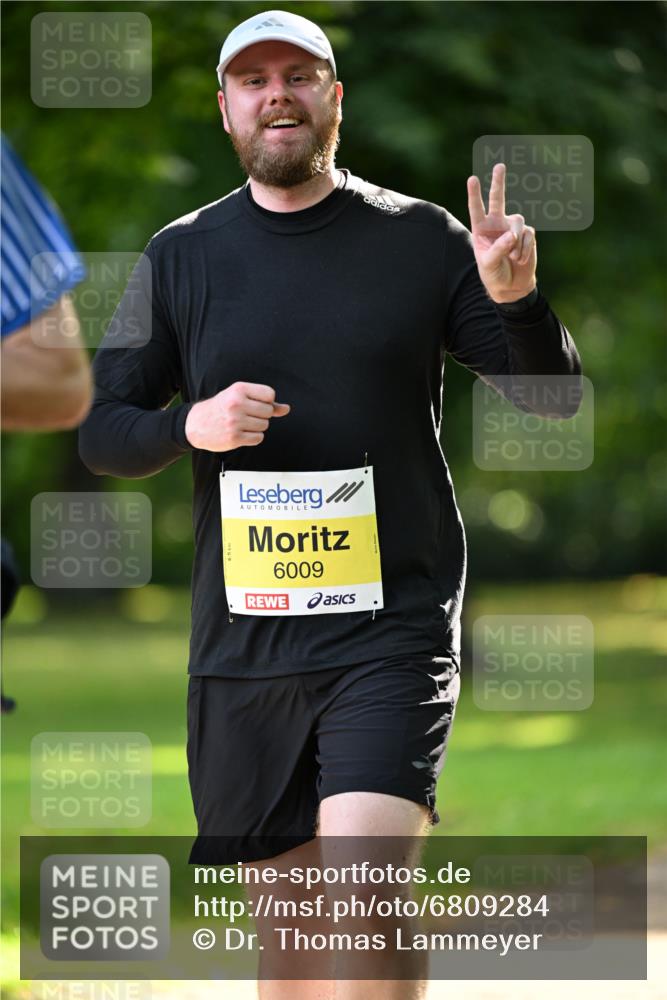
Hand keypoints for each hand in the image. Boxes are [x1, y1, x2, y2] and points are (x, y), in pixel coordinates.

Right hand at [185, 381, 289, 450]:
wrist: (196, 424)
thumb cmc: (221, 408)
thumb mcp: (239, 397)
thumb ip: (264, 402)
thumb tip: (286, 409)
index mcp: (238, 389)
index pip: (269, 394)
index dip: (267, 401)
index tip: (256, 403)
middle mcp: (236, 404)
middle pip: (268, 412)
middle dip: (262, 415)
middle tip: (247, 415)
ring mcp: (235, 422)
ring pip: (264, 426)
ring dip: (257, 427)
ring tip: (242, 424)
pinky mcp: (234, 438)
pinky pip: (258, 438)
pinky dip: (253, 437)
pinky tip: (241, 433)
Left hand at [467, 162, 536, 303]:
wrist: (511, 286)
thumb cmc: (494, 274)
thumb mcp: (489, 264)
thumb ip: (498, 248)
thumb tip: (512, 235)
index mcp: (481, 229)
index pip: (477, 209)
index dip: (475, 194)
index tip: (472, 179)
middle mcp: (496, 224)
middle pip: (498, 198)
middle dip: (499, 182)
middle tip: (499, 166)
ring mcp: (512, 228)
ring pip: (517, 221)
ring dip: (515, 242)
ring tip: (512, 257)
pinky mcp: (526, 234)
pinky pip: (527, 235)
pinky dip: (524, 249)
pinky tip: (520, 259)